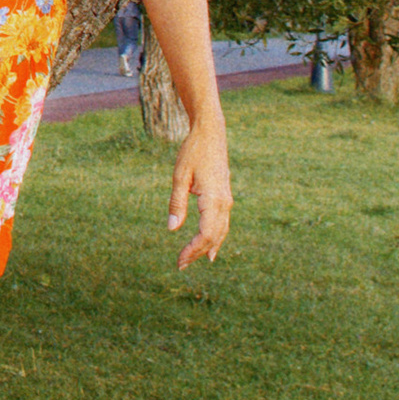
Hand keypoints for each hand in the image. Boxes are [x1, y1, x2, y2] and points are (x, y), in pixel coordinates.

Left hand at [168, 114, 232, 268]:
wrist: (211, 133)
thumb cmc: (193, 152)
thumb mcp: (180, 177)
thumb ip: (176, 203)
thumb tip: (171, 229)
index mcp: (213, 200)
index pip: (205, 234)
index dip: (193, 250)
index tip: (179, 260)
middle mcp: (224, 203)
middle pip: (213, 237)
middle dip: (198, 252)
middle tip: (181, 265)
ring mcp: (227, 200)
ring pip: (220, 232)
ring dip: (208, 247)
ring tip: (195, 260)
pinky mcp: (225, 197)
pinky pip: (222, 223)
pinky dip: (216, 238)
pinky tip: (211, 247)